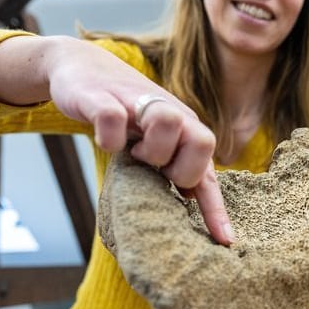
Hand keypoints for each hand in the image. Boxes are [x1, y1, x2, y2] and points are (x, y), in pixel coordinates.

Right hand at [0, 35, 234, 243]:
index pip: (209, 172)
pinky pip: (113, 118)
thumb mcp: (154, 140)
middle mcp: (171, 113)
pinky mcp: (102, 96)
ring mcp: (137, 102)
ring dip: (150, 148)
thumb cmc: (124, 113)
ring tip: (132, 151)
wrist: (82, 68)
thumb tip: (191, 199)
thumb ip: (173, 165)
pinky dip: (108, 137)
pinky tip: (106, 138)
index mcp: (187, 130)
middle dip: (181, 168)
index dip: (216, 209)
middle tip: (155, 167)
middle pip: (203, 142)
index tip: (225, 241)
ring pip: (166, 123)